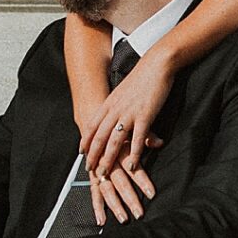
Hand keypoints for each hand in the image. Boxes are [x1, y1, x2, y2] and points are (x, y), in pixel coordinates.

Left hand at [82, 44, 175, 180]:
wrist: (157, 64)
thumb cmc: (143, 77)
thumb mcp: (124, 91)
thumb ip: (119, 104)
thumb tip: (116, 115)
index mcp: (110, 102)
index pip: (93, 125)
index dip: (86, 140)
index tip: (81, 153)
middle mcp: (115, 109)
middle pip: (100, 137)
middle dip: (93, 155)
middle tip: (90, 170)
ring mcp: (129, 113)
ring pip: (114, 141)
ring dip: (109, 159)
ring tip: (105, 174)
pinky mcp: (145, 116)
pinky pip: (137, 139)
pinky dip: (134, 155)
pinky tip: (132, 166)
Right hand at [88, 133, 160, 225]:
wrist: (92, 123)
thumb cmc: (117, 128)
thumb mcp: (132, 128)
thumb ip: (147, 136)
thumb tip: (160, 142)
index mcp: (119, 149)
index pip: (132, 167)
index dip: (142, 180)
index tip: (151, 193)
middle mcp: (107, 161)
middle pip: (119, 182)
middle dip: (129, 199)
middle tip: (139, 213)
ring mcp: (98, 169)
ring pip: (106, 189)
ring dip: (114, 205)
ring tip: (124, 219)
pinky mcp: (91, 176)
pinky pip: (94, 192)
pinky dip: (97, 207)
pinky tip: (102, 220)